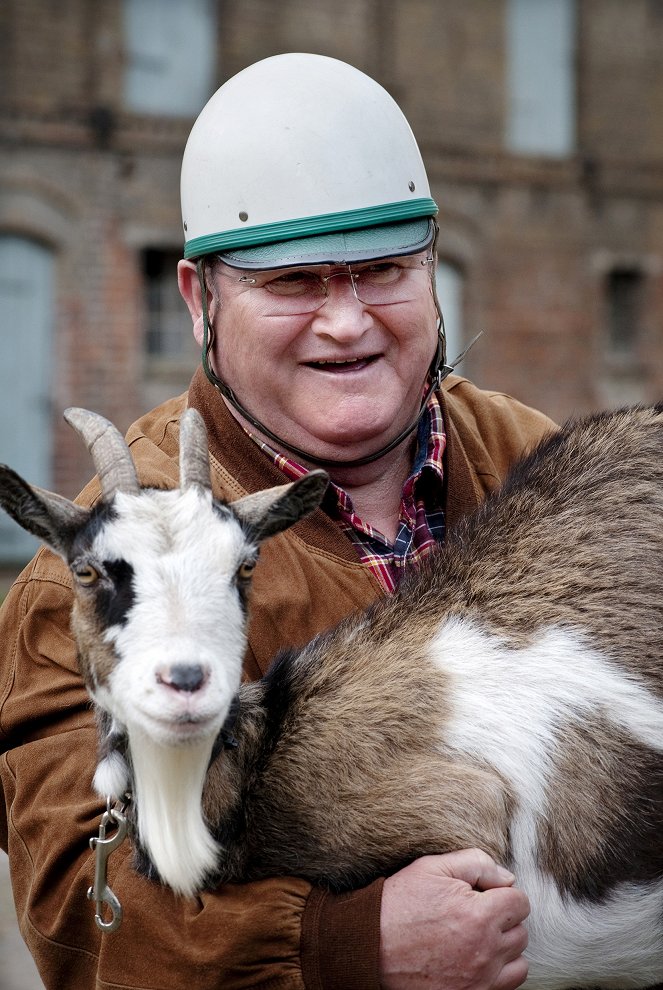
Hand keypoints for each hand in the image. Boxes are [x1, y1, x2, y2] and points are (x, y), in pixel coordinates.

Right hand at [379, 849, 529, 989]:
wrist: (371, 945)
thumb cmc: (400, 903)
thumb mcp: (432, 868)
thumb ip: (476, 863)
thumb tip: (507, 878)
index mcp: (479, 915)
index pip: (520, 902)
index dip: (502, 893)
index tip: (484, 894)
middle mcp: (485, 950)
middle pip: (520, 931)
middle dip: (504, 918)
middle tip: (477, 913)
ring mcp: (480, 978)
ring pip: (519, 960)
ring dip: (506, 946)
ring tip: (479, 937)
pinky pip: (507, 984)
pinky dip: (500, 971)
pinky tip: (478, 958)